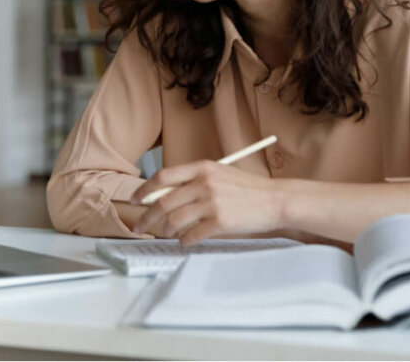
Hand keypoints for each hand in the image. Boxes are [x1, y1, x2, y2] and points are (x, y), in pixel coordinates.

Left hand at [129, 161, 283, 244]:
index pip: (163, 177)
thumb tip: (163, 195)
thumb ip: (193, 181)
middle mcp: (205, 183)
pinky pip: (191, 235)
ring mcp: (212, 203)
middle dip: (147, 217)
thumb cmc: (247, 189)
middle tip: (139, 226)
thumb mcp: (219, 174)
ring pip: (174, 220)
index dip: (143, 190)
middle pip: (163, 202)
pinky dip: (184, 240)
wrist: (275, 200)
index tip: (134, 200)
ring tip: (169, 234)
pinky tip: (185, 241)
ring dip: (167, 231)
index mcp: (202, 167)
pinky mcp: (220, 222)